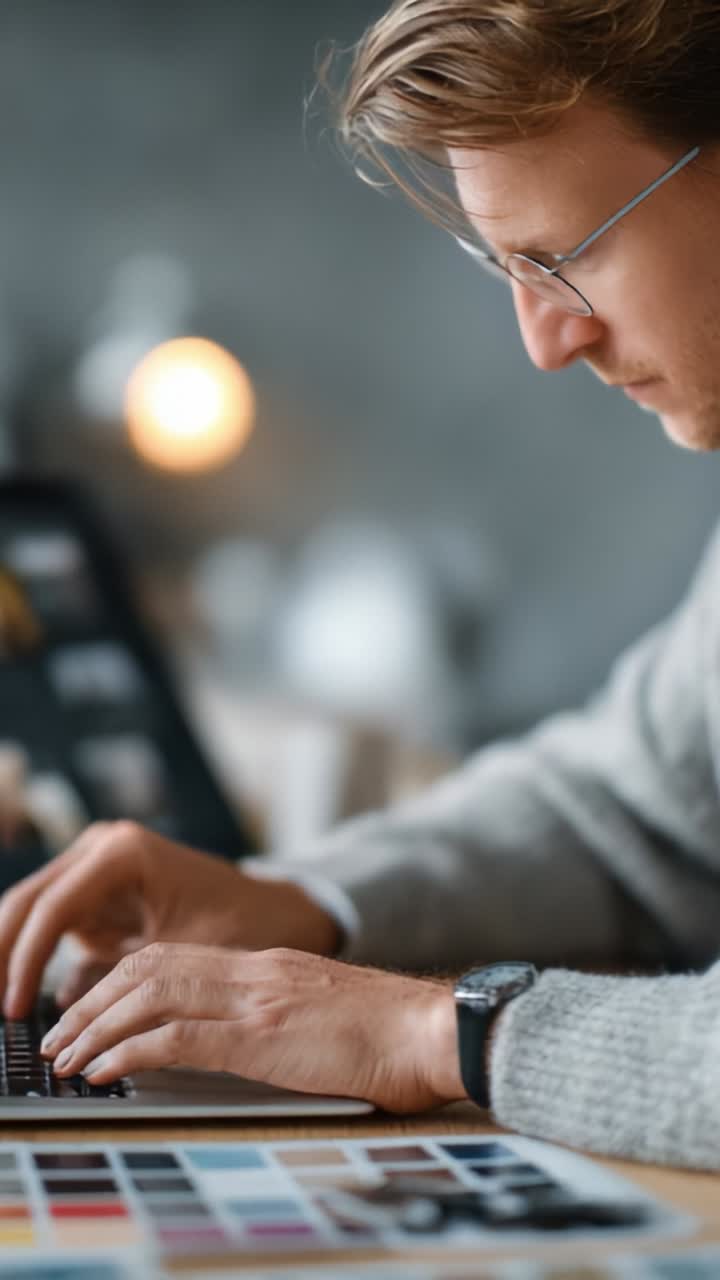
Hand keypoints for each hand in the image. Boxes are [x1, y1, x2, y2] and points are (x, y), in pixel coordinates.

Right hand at [0, 821, 339, 1018]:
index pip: (53, 908)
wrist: (276, 912)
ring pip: (31, 911)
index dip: (26, 962)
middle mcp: (102, 848)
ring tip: (1, 1006)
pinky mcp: (97, 892)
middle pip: (27, 902)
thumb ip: (118, 977)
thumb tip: (64, 1008)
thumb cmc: (240, 926)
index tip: (14, 1010)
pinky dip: (35, 960)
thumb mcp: (179, 955)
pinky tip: (19, 998)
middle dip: (3, 955)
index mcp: (123, 852)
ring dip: (12, 958)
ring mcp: (96, 866)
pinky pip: (53, 925)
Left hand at [41, 943, 466, 1112]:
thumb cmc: (393, 1031)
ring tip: (67, 1053)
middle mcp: (254, 970)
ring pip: (152, 995)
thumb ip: (279, 1011)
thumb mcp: (324, 1009)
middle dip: (94, 998)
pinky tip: (105, 1068)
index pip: (174, 957)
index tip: (91, 1006)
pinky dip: (130, 1051)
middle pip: (150, 967)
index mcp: (267, 964)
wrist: (434, 1029)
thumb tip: (241, 1035)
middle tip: (61, 1032)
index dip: (121, 979)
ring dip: (99, 1025)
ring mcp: (257, 999)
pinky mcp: (262, 1037)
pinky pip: (179, 1037)